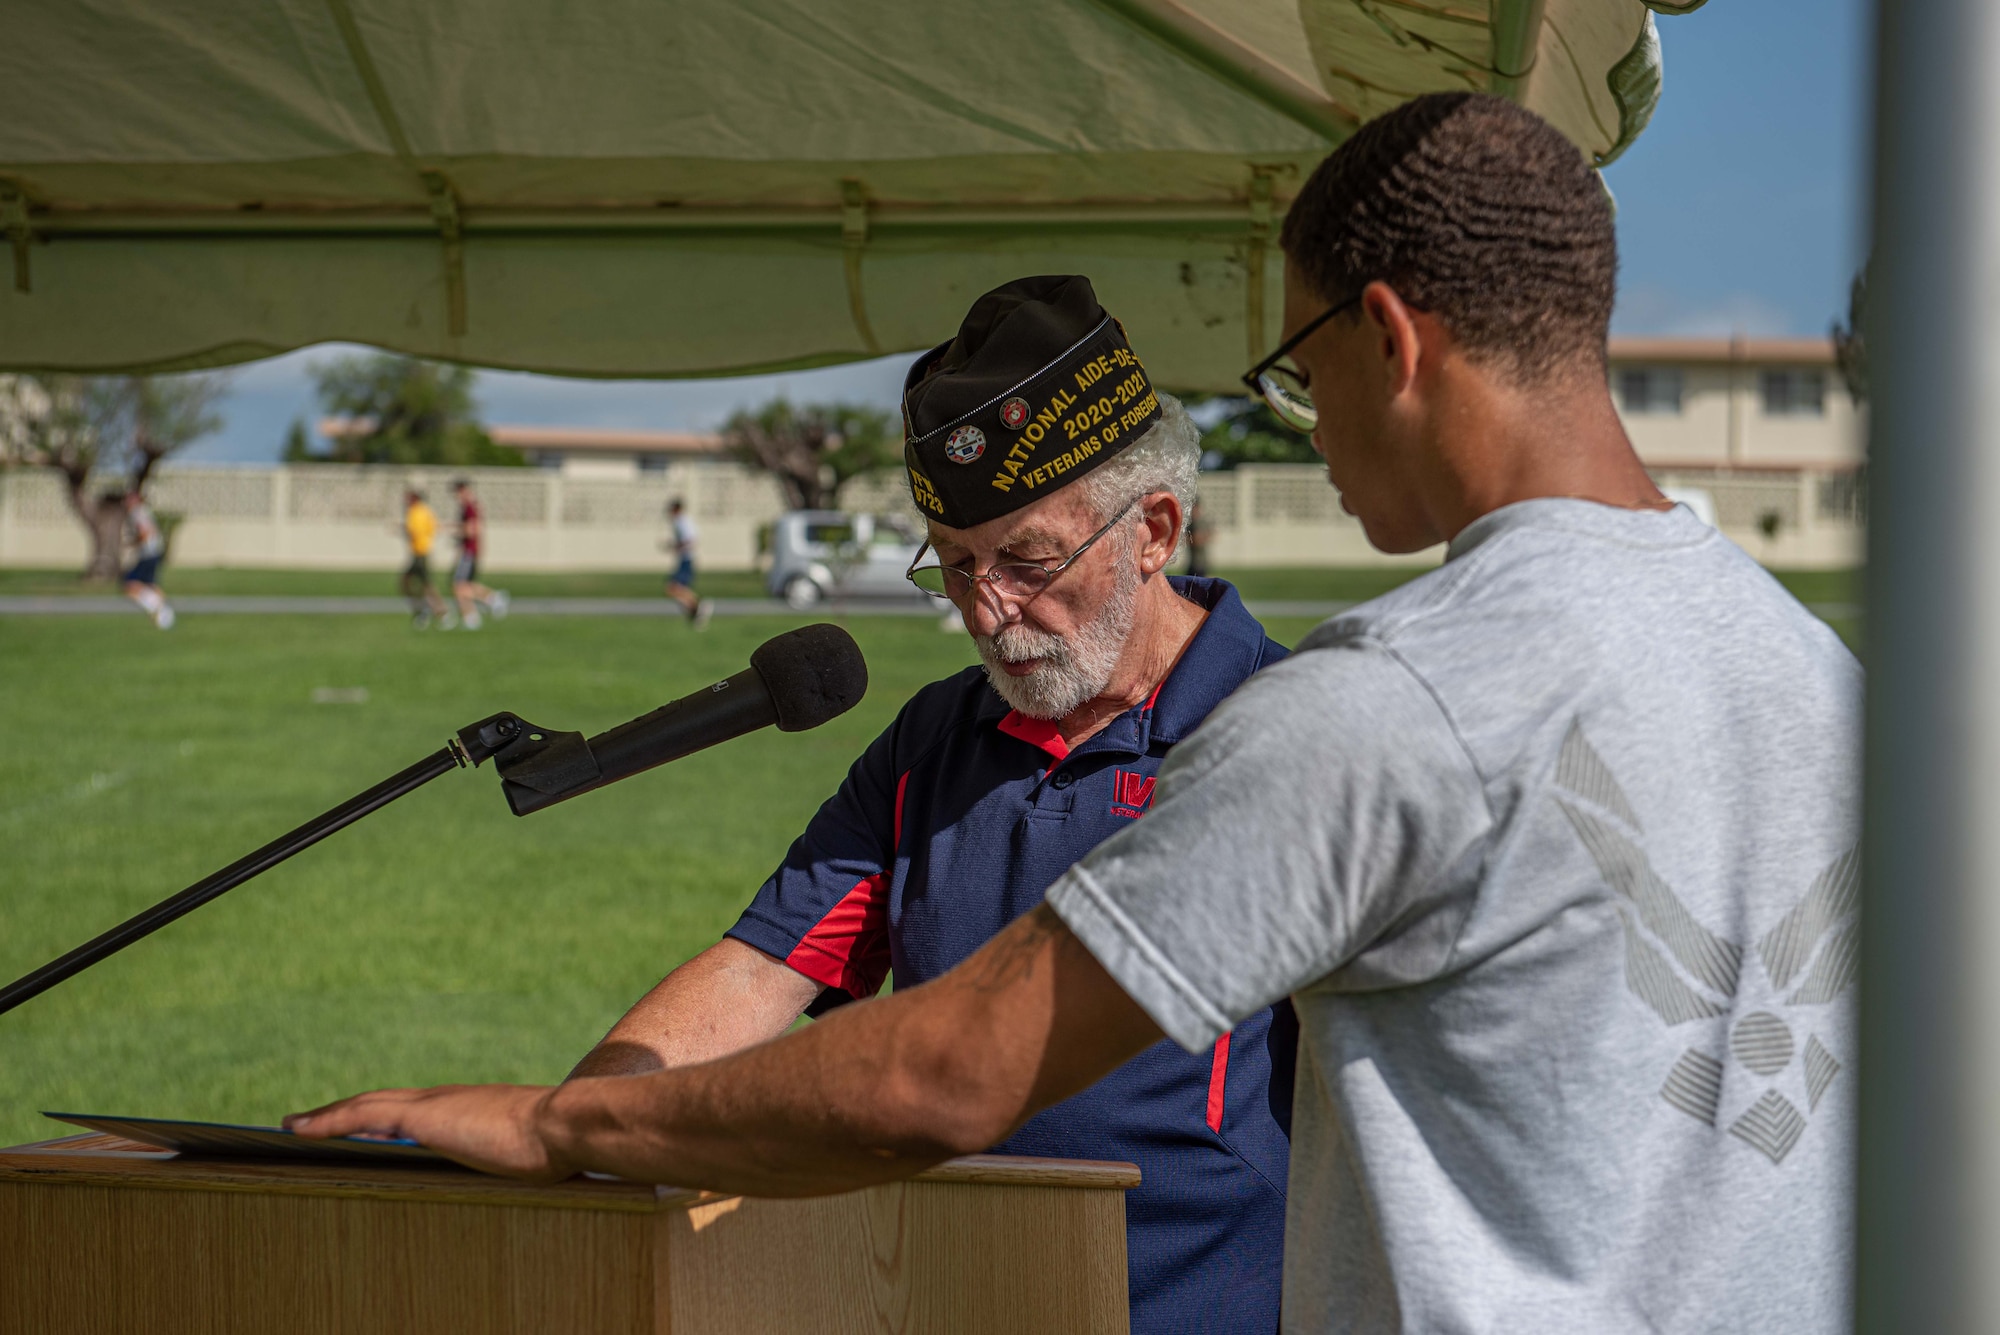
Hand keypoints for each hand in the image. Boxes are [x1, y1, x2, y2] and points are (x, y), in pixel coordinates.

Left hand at [284, 1084, 571, 1180]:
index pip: (412, 1113)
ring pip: (364, 1107)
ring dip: (327, 1116)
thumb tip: (533, 1153)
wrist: (566, 1127)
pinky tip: (298, 1128)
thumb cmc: (559, 1143)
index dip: (381, 1119)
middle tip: (307, 1124)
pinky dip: (327, 1119)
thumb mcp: (532, 1147)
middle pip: (380, 1105)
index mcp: (468, 1110)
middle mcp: (444, 1100)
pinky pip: (360, 1114)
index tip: (357, 1129)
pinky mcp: (420, 1116)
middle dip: (344, 1115)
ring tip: (294, 1126)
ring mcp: (431, 1105)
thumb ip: (519, 1146)